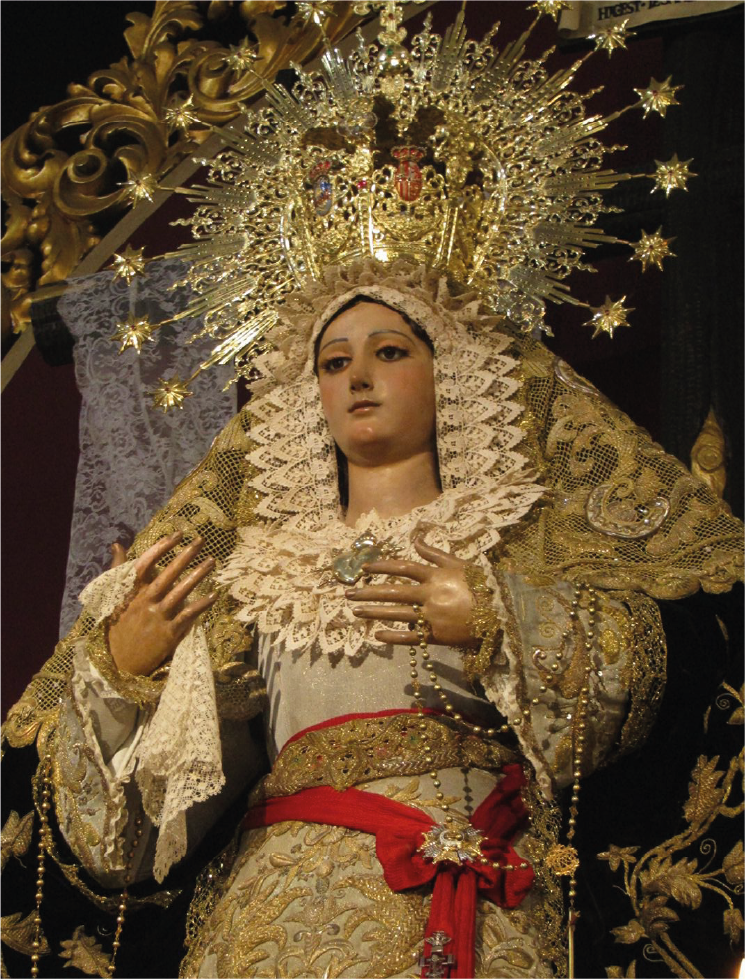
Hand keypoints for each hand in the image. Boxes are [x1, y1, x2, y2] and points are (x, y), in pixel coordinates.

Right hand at [108, 533, 217, 675]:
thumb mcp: (113, 598)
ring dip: (197, 575)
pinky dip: (201, 604)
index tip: (177, 534)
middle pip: (167, 574)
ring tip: (212, 560)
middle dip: (184, 555)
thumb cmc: (117, 627)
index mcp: (131, 592)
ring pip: (180, 592)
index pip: (145, 564)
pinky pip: (188, 615)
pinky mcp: (168, 634)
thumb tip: (117, 544)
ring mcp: (157, 617)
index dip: (161, 547)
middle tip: (200, 539)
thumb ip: (118, 570)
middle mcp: (145, 602)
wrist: (117, 663)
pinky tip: (214, 594)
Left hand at [347, 539, 478, 646]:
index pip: (402, 568)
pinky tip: (377, 636)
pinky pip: (410, 637)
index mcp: (435, 575)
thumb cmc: (481, 585)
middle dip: (368, 591)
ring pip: (396, 613)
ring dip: (374, 612)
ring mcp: (431, 616)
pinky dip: (393, 637)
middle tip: (349, 593)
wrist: (501, 613)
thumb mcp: (459, 564)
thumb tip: (416, 540)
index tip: (364, 568)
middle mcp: (429, 594)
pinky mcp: (436, 635)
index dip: (381, 567)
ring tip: (356, 611)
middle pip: (392, 591)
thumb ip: (435, 554)